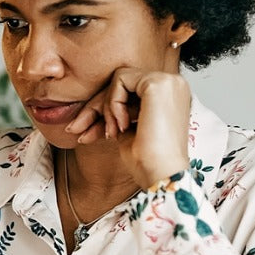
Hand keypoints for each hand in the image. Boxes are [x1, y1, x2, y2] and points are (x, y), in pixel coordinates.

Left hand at [63, 68, 192, 185]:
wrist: (161, 175)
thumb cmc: (148, 162)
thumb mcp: (127, 130)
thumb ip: (118, 112)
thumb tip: (92, 107)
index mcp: (170, 96)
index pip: (130, 91)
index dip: (106, 109)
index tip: (88, 132)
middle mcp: (173, 85)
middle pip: (123, 83)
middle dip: (97, 108)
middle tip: (81, 131)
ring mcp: (168, 82)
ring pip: (119, 80)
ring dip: (107, 107)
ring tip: (112, 132)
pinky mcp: (158, 83)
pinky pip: (120, 80)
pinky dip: (113, 103)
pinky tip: (121, 126)